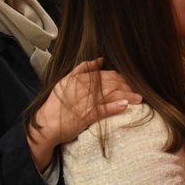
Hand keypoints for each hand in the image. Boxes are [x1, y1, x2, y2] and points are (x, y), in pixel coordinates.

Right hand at [27, 58, 142, 168]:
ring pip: (110, 95)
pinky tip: (126, 105)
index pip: (105, 74)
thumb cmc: (56, 105)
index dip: (120, 78)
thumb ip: (82, 69)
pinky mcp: (85, 116)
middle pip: (110, 83)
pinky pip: (103, 110)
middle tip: (138, 90)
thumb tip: (100, 59)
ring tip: (139, 98)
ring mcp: (84, 102)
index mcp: (79, 79)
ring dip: (126, 96)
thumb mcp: (66, 81)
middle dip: (127, 86)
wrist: (45, 125)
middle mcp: (83, 88)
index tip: (129, 82)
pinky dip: (114, 106)